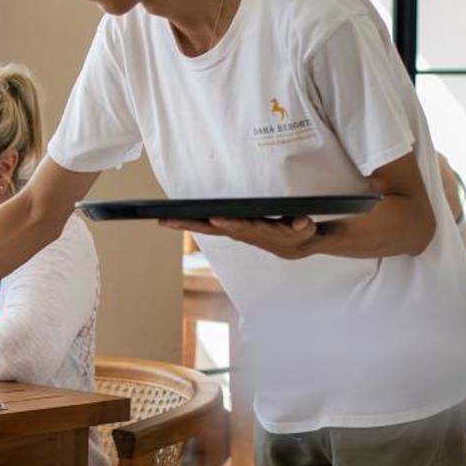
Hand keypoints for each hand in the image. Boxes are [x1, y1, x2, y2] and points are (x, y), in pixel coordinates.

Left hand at [165, 215, 319, 258]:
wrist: (294, 246)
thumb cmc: (299, 234)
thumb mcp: (304, 229)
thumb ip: (301, 225)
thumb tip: (301, 222)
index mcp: (257, 231)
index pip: (240, 226)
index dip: (228, 223)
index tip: (214, 219)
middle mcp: (241, 232)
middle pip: (212, 228)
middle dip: (190, 225)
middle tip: (166, 221)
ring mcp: (233, 232)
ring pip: (205, 227)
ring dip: (184, 224)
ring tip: (162, 220)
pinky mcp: (231, 229)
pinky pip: (207, 225)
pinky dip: (192, 221)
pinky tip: (175, 218)